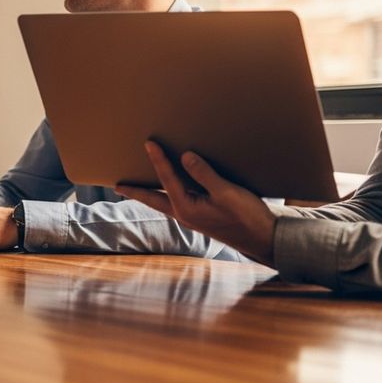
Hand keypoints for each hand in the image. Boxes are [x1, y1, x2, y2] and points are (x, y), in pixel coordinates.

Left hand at [116, 141, 276, 265]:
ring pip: (164, 203)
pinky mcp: (200, 218)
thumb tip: (184, 157)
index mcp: (186, 207)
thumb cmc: (246, 216)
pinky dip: (167, 196)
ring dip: (150, 194)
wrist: (263, 239)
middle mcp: (183, 214)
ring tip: (137, 188)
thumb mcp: (226, 192)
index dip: (158, 159)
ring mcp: (191, 218)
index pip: (166, 179)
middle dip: (136, 191)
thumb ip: (204, 174)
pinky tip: (171, 192)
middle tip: (118, 186)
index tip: (148, 143)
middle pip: (153, 199)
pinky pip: (176, 203)